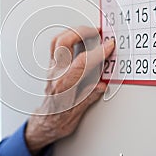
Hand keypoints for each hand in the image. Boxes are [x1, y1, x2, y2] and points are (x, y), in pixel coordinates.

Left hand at [25, 26, 114, 155]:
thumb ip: (89, 97)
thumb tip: (101, 85)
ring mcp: (52, 68)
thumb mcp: (78, 114)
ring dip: (74, 32)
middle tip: (98, 32)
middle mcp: (55, 74)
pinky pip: (56, 45)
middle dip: (82, 32)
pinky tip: (79, 38)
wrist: (45, 123)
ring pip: (58, 40)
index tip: (109, 46)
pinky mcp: (52, 66)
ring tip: (90, 31)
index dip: (98, 52)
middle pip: (64, 43)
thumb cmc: (59, 120)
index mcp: (63, 86)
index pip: (81, 63)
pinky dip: (68, 37)